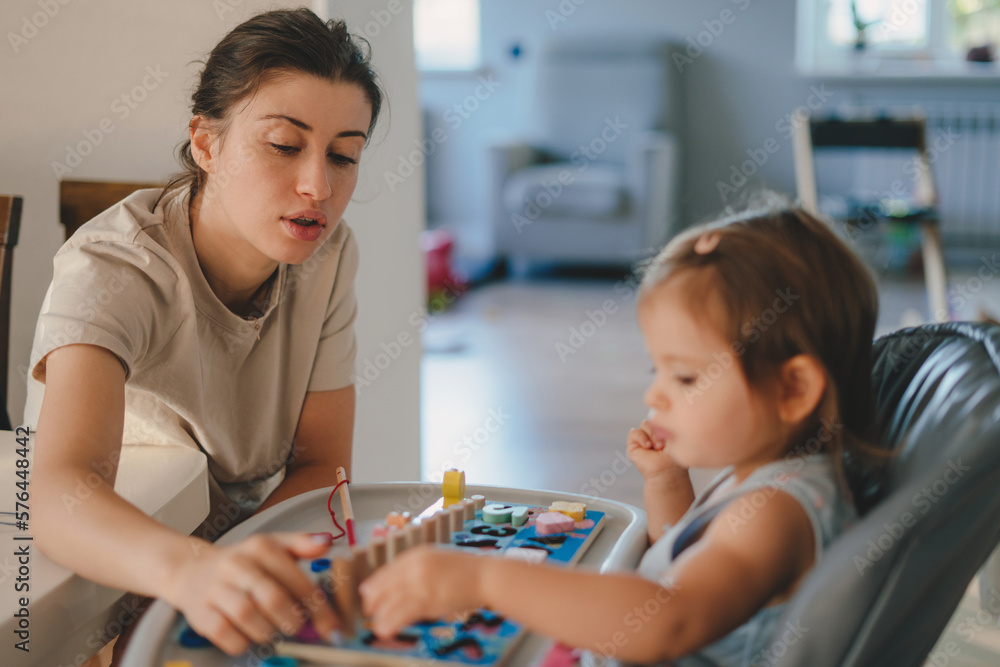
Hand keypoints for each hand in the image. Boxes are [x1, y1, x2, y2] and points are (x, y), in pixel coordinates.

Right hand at [163, 533, 339, 655]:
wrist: (191, 569)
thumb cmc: (242, 562)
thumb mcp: (272, 545)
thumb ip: (301, 544)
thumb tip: (327, 543)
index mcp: (260, 547)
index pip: (295, 577)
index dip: (317, 605)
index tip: (331, 624)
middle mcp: (236, 565)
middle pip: (272, 598)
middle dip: (292, 619)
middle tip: (298, 626)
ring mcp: (216, 589)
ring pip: (249, 617)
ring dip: (269, 631)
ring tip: (273, 629)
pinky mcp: (200, 613)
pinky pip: (227, 635)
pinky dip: (243, 641)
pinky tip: (249, 635)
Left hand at [360, 545, 485, 638]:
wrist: (486, 576)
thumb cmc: (466, 570)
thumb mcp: (438, 560)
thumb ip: (418, 568)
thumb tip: (399, 582)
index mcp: (417, 554)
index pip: (388, 569)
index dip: (375, 583)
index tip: (368, 592)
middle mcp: (415, 566)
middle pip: (385, 584)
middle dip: (373, 599)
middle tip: (369, 610)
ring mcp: (420, 582)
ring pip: (390, 601)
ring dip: (381, 616)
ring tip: (378, 626)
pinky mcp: (427, 599)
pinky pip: (402, 613)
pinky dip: (391, 622)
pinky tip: (386, 630)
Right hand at [627, 419, 688, 483]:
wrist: (667, 472)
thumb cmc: (674, 458)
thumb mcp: (674, 438)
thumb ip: (667, 425)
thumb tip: (659, 414)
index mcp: (662, 431)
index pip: (662, 416)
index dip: (666, 423)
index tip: (672, 438)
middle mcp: (653, 433)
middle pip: (654, 418)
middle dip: (660, 430)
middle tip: (664, 445)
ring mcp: (643, 438)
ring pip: (645, 424)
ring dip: (652, 434)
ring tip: (658, 447)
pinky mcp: (633, 445)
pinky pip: (634, 432)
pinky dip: (641, 437)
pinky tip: (648, 446)